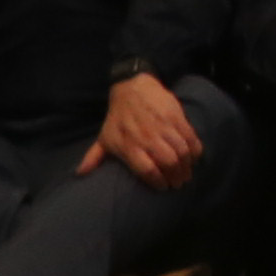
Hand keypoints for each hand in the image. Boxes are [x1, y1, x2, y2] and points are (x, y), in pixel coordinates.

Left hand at [81, 71, 200, 188]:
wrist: (133, 87)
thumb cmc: (117, 117)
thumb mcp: (103, 137)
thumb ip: (93, 157)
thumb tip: (80, 174)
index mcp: (129, 146)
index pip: (147, 170)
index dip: (158, 182)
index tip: (163, 188)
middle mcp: (148, 138)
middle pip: (168, 163)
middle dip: (176, 177)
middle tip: (178, 183)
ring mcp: (164, 127)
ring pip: (182, 152)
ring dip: (187, 166)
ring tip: (187, 173)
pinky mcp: (177, 117)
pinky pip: (191, 137)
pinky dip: (195, 150)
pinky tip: (194, 157)